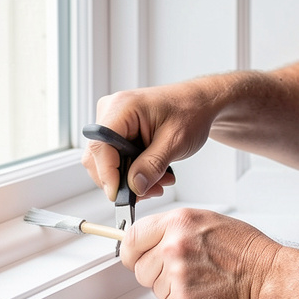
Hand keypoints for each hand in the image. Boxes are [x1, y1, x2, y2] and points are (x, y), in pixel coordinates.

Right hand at [82, 79, 221, 200]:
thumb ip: (153, 165)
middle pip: (98, 158)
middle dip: (123, 180)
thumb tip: (134, 187)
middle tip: (150, 191)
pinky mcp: (119, 131)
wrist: (200, 103)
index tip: (120, 196)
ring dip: (131, 179)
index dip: (107, 175)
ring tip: (159, 181)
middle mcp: (111, 112)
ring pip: (107, 162)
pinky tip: (154, 174)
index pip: (100, 146)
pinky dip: (133, 171)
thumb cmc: (191, 111)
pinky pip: (116, 159)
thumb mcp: (176, 141)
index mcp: (122, 107)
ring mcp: (113, 121)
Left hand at [120, 207, 281, 298]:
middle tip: (183, 272)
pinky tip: (204, 293)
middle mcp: (174, 245)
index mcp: (179, 222)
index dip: (132, 252)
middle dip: (155, 273)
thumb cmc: (246, 252)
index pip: (132, 238)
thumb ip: (175, 229)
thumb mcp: (208, 222)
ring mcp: (177, 273)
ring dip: (171, 289)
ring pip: (154, 288)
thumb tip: (151, 239)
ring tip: (200, 280)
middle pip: (139, 268)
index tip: (135, 257)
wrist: (268, 278)